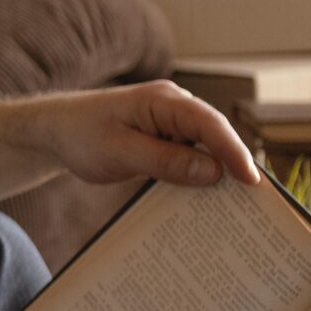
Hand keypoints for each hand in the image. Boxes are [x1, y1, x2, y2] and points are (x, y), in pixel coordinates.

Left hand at [29, 82, 260, 188]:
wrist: (54, 131)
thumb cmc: (81, 134)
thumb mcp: (120, 151)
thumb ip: (165, 160)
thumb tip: (213, 171)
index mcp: (164, 101)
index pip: (210, 124)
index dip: (234, 152)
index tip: (251, 180)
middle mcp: (174, 108)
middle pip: (215, 137)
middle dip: (234, 166)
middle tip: (256, 202)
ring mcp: (171, 125)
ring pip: (205, 150)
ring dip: (217, 175)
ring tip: (238, 208)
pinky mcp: (165, 141)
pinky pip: (189, 159)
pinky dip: (196, 178)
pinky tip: (205, 204)